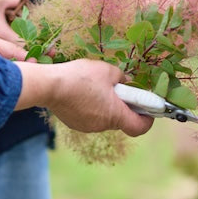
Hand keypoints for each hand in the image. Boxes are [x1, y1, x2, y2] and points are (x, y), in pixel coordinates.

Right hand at [15, 59, 153, 136]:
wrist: (49, 86)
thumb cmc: (80, 77)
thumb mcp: (107, 70)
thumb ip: (122, 77)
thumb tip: (127, 82)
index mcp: (115, 114)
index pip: (139, 127)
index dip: (147, 120)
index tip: (148, 110)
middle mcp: (103, 125)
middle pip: (120, 119)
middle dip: (122, 105)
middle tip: (119, 89)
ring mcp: (87, 127)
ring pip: (104, 117)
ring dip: (105, 106)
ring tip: (96, 87)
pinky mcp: (75, 123)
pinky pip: (90, 116)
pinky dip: (91, 107)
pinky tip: (82, 92)